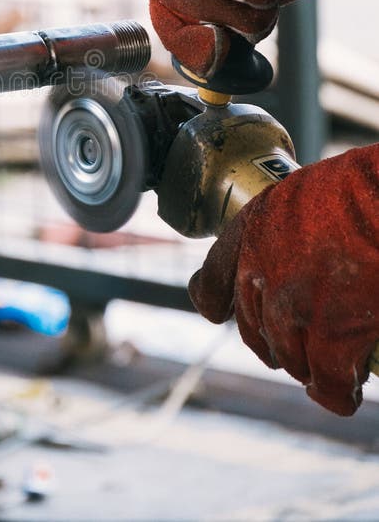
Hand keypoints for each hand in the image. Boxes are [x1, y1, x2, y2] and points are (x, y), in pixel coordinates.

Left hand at [189, 144, 378, 415]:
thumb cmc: (366, 185)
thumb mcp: (312, 191)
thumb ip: (297, 225)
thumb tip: (315, 251)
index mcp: (253, 229)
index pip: (214, 279)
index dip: (214, 299)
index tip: (217, 311)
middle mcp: (262, 270)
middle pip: (256, 330)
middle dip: (278, 343)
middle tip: (304, 347)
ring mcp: (293, 306)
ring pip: (291, 359)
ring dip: (310, 368)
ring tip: (333, 371)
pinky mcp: (332, 336)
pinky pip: (328, 382)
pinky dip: (338, 393)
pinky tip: (348, 391)